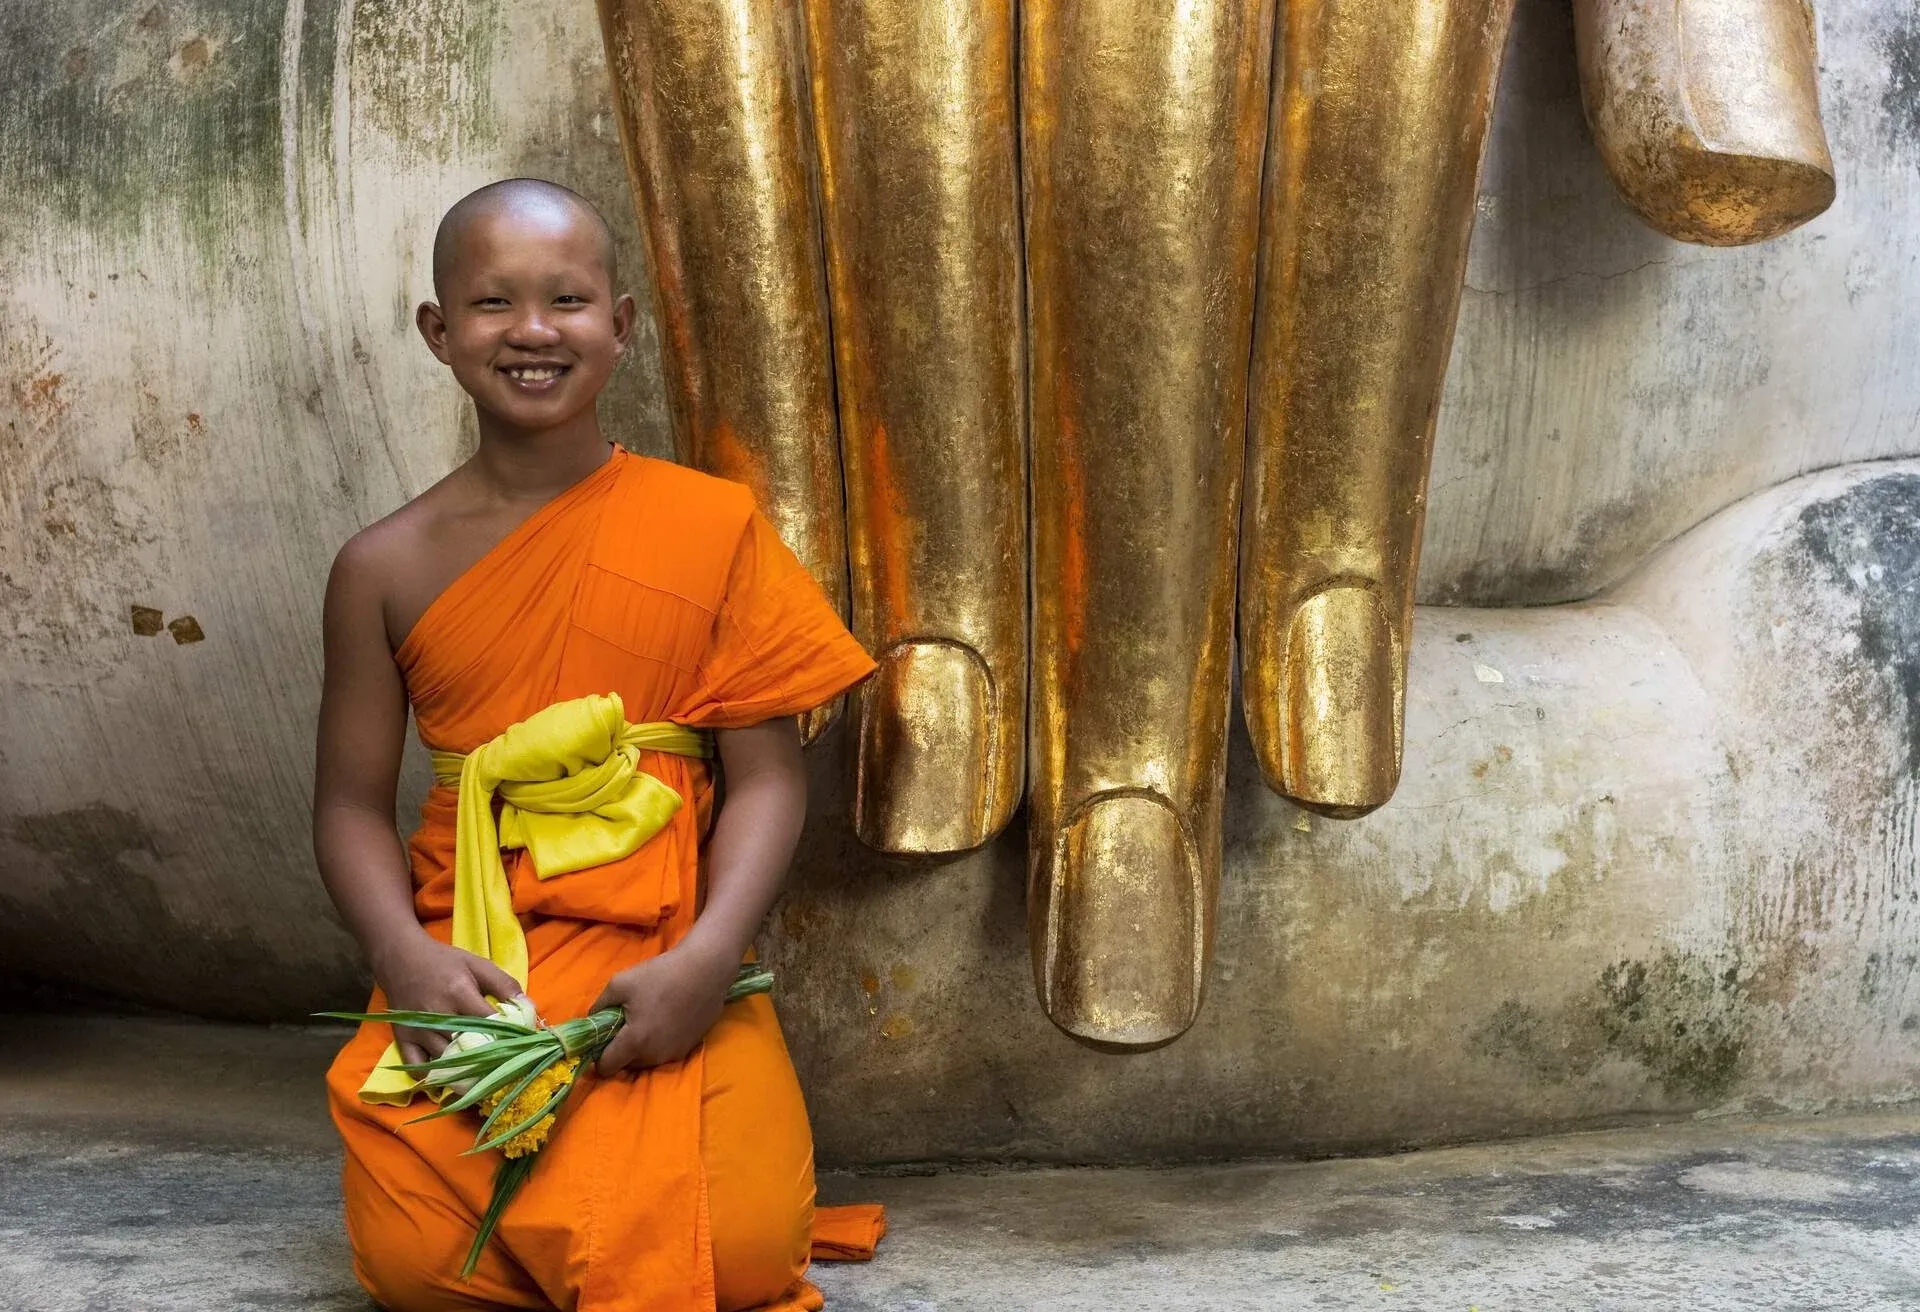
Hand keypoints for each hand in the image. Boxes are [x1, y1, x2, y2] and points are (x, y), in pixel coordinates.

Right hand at [370, 931, 523, 1064]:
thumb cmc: (445, 962)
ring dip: (466, 1072)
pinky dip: (434, 1077)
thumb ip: (505, 985)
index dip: (509, 1036)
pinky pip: (417, 1069)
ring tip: (485, 1078)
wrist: (401, 959)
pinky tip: (450, 1075)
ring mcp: (418, 1030)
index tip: (523, 1047)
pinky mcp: (403, 1039)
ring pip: (447, 1062)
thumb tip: (530, 1008)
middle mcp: (438, 1015)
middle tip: (507, 1069)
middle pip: (469, 1046)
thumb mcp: (478, 965)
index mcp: (459, 992)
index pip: (491, 1023)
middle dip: (490, 1059)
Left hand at [590, 943, 737, 1075]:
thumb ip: (599, 1006)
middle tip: (627, 1023)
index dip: (599, 1056)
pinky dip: (661, 1042)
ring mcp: (675, 1053)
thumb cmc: (661, 974)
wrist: (706, 969)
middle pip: (627, 1064)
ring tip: (649, 1018)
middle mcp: (654, 1055)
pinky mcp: (690, 1047)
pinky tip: (667, 1018)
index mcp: (635, 1042)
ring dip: (642, 1047)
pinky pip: (666, 1052)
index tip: (602, 1040)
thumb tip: (593, 1020)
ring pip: (647, 1059)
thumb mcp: (620, 983)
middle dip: (622, 1050)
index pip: (606, 1067)